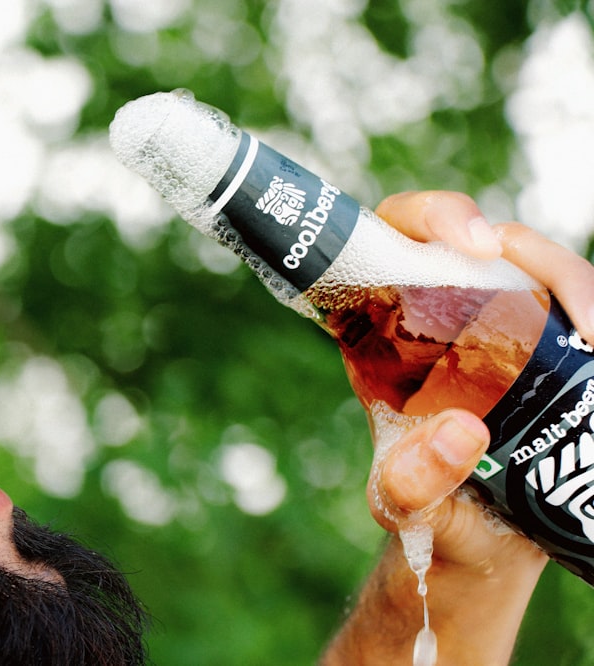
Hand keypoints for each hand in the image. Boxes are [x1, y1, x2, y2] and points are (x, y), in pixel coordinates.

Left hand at [373, 189, 593, 574]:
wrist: (478, 541)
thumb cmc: (427, 511)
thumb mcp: (404, 505)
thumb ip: (412, 482)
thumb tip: (460, 432)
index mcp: (384, 331)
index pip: (393, 240)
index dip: (429, 218)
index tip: (474, 244)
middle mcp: (442, 314)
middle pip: (485, 244)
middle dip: (532, 253)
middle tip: (575, 310)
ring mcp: (502, 325)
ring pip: (543, 271)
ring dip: (579, 289)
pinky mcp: (550, 347)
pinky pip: (578, 308)